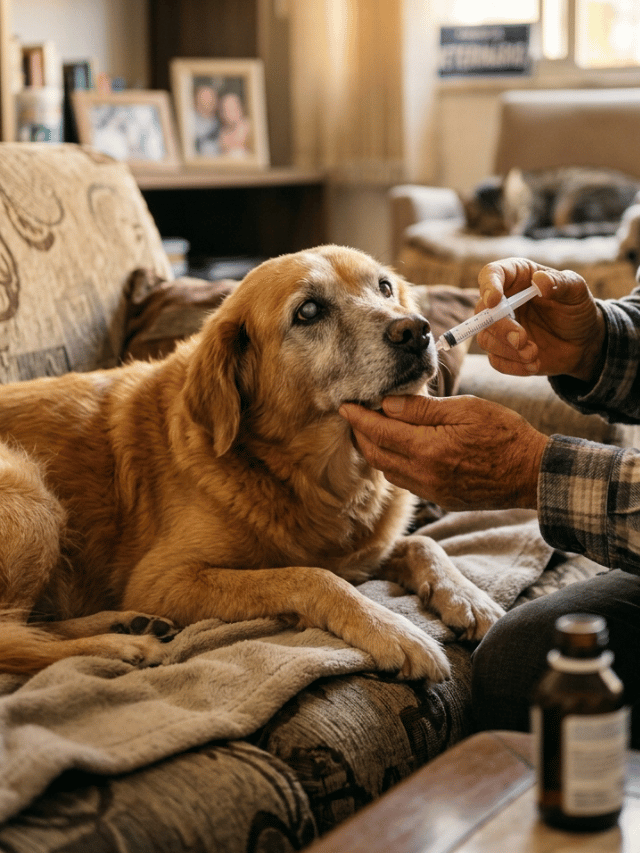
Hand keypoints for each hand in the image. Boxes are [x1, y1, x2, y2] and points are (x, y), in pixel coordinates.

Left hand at [339, 394, 547, 511]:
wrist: (532, 473)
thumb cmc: (504, 434)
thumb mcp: (465, 409)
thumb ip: (422, 409)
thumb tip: (388, 403)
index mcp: (428, 449)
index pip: (379, 432)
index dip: (358, 417)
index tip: (345, 405)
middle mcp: (424, 475)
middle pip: (377, 455)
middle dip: (361, 434)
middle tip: (355, 415)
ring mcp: (432, 491)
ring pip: (389, 471)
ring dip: (376, 450)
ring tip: (374, 429)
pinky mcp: (441, 498)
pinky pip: (406, 481)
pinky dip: (394, 463)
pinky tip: (399, 449)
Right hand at [475, 257, 605, 381]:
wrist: (582, 342)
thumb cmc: (576, 309)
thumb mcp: (577, 291)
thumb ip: (561, 283)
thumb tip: (539, 281)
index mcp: (517, 277)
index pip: (491, 274)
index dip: (488, 285)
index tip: (495, 301)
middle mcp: (503, 301)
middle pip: (482, 312)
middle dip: (500, 328)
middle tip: (522, 339)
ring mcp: (500, 328)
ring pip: (485, 339)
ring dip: (508, 350)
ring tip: (534, 353)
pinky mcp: (502, 351)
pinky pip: (496, 360)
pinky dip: (514, 365)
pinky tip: (534, 364)